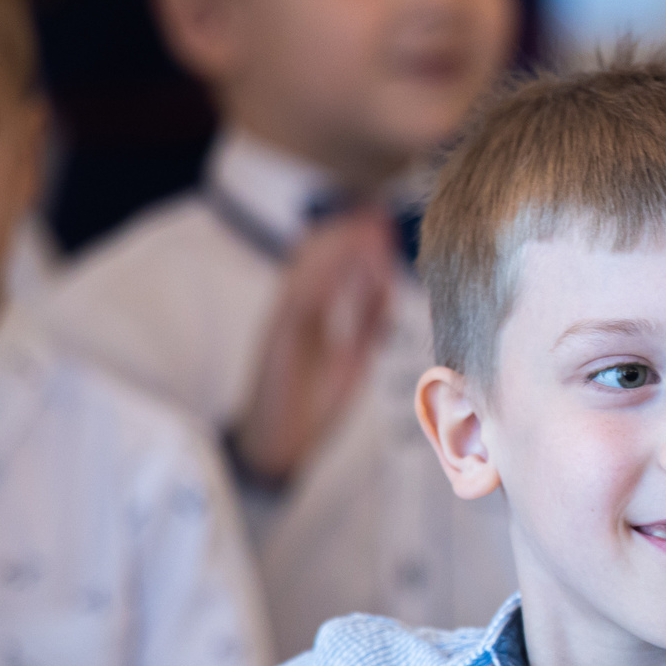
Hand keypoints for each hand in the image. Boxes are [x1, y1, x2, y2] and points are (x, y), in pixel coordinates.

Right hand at [232, 208, 396, 489]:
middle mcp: (293, 313)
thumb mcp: (352, 357)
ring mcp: (281, 324)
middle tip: (378, 216)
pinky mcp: (275, 341)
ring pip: (304, 272)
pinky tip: (343, 262)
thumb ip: (368, 324)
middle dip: (346, 236)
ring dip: (336, 248)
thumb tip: (390, 291)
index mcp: (311, 316)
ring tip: (367, 229)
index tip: (383, 222)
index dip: (356, 243)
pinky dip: (319, 278)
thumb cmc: (313, 405)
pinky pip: (295, 300)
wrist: (279, 449)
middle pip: (315, 260)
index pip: (332, 267)